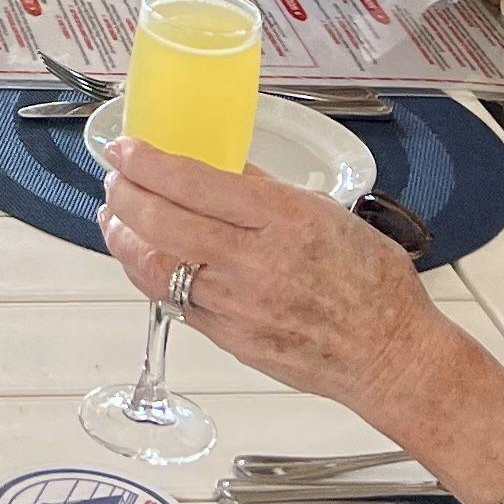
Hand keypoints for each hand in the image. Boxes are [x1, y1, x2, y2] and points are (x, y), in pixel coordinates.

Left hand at [96, 136, 441, 419]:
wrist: (389, 355)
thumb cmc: (373, 284)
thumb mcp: (325, 213)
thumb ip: (266, 191)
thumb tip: (219, 167)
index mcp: (280, 219)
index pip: (192, 182)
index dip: (147, 162)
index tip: (126, 148)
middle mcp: (252, 262)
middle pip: (161, 222)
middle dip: (125, 193)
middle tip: (115, 178)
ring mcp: (236, 306)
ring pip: (156, 268)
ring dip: (125, 238)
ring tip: (115, 216)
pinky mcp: (229, 339)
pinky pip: (175, 303)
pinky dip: (152, 275)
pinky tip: (146, 258)